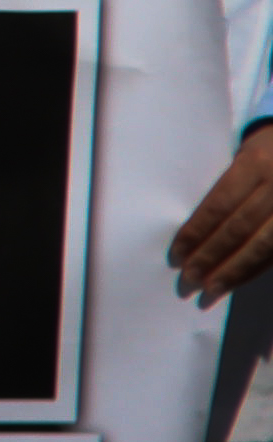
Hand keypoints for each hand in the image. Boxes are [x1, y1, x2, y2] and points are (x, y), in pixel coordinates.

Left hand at [176, 128, 272, 300]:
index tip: (176, 254)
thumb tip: (194, 231)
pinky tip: (236, 280)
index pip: (219, 204)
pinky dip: (255, 269)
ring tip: (209, 290)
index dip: (197, 231)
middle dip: (211, 256)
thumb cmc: (264, 151)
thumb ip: (226, 188)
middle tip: (188, 279)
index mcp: (254, 164)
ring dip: (233, 271)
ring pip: (262, 246)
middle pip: (238, 228)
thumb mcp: (242, 156)